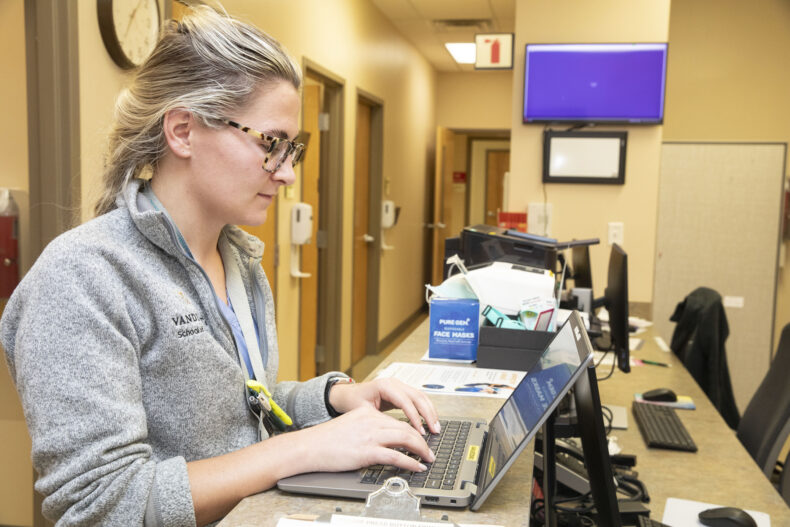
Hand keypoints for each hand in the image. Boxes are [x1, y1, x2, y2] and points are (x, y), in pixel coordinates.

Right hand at [288, 406, 435, 472]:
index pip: (397, 420)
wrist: (310, 446)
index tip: (421, 439)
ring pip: (406, 438)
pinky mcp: (368, 451)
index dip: (413, 430)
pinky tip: (417, 466)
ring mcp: (371, 435)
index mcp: (368, 413)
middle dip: (422, 440)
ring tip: (428, 458)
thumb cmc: (326, 440)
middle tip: (430, 450)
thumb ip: (368, 428)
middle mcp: (372, 420)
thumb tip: (384, 439)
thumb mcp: (351, 426)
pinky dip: (411, 462)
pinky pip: (396, 456)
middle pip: (406, 427)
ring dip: (421, 450)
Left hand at [329, 378, 440, 434]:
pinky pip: (418, 399)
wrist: (346, 394)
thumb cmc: (352, 402)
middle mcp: (394, 383)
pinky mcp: (401, 391)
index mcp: (384, 386)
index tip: (419, 432)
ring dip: (430, 412)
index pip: (405, 401)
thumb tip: (395, 433)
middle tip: (434, 431)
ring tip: (436, 428)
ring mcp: (399, 385)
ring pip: (421, 396)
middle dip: (428, 414)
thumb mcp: (363, 411)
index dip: (414, 417)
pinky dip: (426, 410)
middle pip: (418, 396)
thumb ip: (379, 420)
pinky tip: (430, 422)